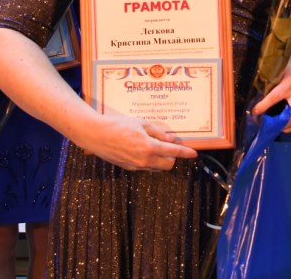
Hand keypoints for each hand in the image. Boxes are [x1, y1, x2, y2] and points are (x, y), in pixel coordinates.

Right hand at [76, 113, 197, 170]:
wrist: (96, 134)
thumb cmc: (118, 125)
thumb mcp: (141, 123)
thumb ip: (158, 132)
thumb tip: (171, 139)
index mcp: (149, 147)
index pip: (173, 152)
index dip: (186, 153)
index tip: (194, 154)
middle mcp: (144, 160)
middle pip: (168, 164)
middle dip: (172, 156)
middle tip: (169, 145)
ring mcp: (136, 165)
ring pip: (157, 167)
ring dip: (161, 159)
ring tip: (154, 145)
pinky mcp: (128, 167)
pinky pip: (145, 167)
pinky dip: (149, 160)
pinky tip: (142, 149)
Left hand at [251, 56, 290, 131]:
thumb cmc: (288, 71)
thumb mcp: (278, 73)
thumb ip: (269, 84)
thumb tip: (254, 96)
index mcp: (290, 83)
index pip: (276, 96)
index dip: (264, 105)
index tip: (255, 111)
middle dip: (277, 123)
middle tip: (265, 124)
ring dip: (282, 127)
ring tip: (271, 126)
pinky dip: (288, 128)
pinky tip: (280, 126)